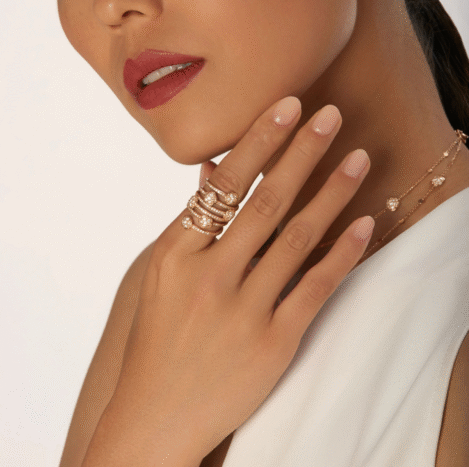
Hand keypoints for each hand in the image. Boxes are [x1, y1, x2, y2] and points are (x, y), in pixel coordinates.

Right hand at [86, 97, 372, 465]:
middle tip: (331, 113)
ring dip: (332, 193)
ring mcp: (242, 312)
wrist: (155, 416)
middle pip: (265, 202)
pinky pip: (315, 289)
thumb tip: (212, 169)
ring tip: (357, 157)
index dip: (259, 141)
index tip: (288, 105)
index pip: (223, 186)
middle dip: (301, 152)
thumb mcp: (160, 276)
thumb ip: (189, 223)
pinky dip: (343, 254)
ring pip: (297, 239)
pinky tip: (365, 223)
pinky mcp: (272, 345)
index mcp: (174, 254)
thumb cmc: (157, 338)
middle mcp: (208, 277)